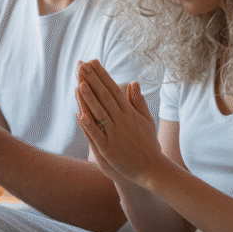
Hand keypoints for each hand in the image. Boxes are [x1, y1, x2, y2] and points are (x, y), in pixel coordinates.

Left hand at [75, 60, 163, 187]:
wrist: (153, 169)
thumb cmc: (149, 144)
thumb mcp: (147, 120)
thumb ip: (138, 102)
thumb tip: (133, 82)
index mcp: (129, 112)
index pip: (114, 89)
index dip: (102, 75)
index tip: (92, 62)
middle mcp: (122, 121)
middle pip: (105, 97)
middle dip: (93, 81)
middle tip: (82, 65)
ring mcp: (115, 135)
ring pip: (100, 114)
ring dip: (89, 99)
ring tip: (79, 84)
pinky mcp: (109, 150)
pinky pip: (97, 136)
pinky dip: (89, 126)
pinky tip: (80, 116)